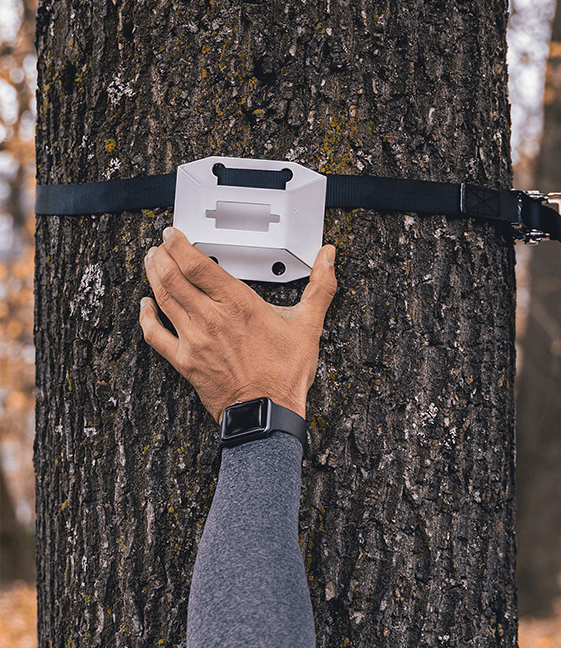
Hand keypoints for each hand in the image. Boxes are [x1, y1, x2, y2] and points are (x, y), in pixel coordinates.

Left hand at [139, 227, 336, 421]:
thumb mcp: (308, 325)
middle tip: (161, 245)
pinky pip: (154, 335)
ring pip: (162, 298)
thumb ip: (320, 287)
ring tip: (152, 262)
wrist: (267, 413)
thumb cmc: (285, 373)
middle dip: (162, 255)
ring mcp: (194, 340)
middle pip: (173, 276)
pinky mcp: (184, 361)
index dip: (179, 244)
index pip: (198, 264)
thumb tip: (328, 257)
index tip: (174, 234)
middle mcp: (211, 318)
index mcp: (239, 305)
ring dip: (153, 276)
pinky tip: (145, 305)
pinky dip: (146, 316)